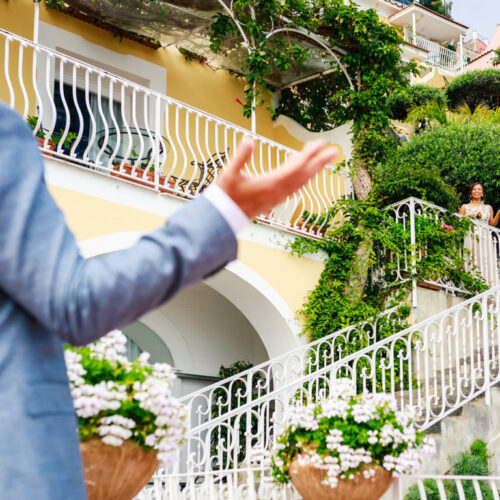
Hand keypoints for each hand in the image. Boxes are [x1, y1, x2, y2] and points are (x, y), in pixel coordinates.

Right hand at [217, 138, 339, 218]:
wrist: (225, 217)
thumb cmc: (227, 196)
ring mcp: (279, 197)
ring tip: (324, 160)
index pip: (296, 167)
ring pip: (302, 182)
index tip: (319, 143)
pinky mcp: (276, 200)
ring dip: (314, 170)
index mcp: (271, 183)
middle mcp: (279, 191)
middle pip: (305, 175)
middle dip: (320, 162)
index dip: (309, 154)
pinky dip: (304, 178)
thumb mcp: (230, 174)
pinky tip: (306, 173)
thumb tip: (248, 140)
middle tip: (335, 151)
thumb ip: (241, 157)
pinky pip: (296, 188)